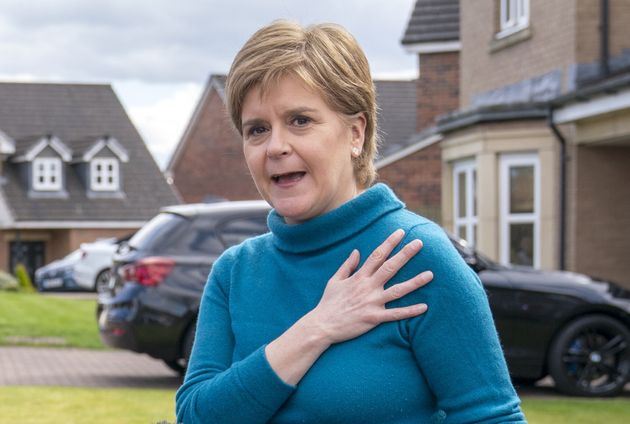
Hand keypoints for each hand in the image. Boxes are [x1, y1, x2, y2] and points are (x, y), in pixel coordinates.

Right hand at [307, 229, 432, 344]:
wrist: (322, 325)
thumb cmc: (328, 303)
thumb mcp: (335, 280)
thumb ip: (347, 266)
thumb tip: (357, 251)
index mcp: (359, 276)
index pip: (377, 255)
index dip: (390, 243)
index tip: (401, 232)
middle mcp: (367, 287)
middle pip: (391, 267)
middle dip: (406, 254)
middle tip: (420, 243)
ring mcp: (372, 302)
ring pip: (398, 290)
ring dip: (415, 282)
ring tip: (430, 274)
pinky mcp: (374, 318)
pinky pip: (395, 314)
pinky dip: (410, 311)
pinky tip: (424, 307)